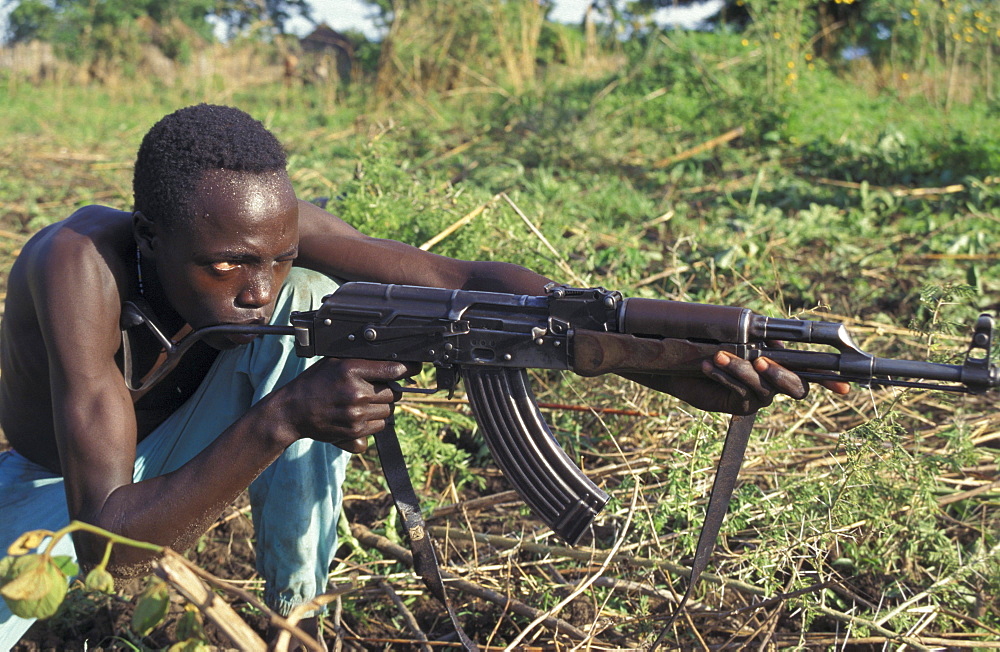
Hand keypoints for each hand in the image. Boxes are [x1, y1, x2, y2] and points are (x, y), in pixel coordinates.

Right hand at [274, 358, 420, 452]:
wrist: (293, 410)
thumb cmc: (315, 383)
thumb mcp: (336, 363)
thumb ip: (364, 361)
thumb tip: (395, 362)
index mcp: (352, 370)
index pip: (394, 369)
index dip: (409, 368)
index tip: (416, 368)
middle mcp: (356, 392)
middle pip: (394, 393)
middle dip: (388, 390)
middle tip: (372, 388)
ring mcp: (356, 414)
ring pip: (389, 411)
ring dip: (382, 407)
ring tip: (362, 402)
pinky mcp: (355, 431)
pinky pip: (380, 426)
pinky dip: (375, 421)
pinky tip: (359, 415)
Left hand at [657, 351, 848, 415]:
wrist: (682, 363)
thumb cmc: (713, 344)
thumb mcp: (739, 336)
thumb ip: (762, 339)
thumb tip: (777, 345)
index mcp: (782, 363)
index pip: (811, 372)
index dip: (830, 380)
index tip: (844, 386)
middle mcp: (777, 383)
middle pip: (796, 386)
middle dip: (779, 373)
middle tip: (760, 360)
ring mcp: (762, 397)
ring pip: (763, 387)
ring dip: (740, 369)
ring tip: (717, 355)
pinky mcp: (743, 406)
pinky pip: (741, 393)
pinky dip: (725, 377)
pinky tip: (708, 367)